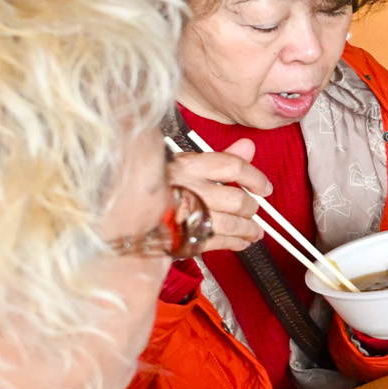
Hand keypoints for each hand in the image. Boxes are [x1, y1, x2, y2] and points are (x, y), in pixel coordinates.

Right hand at [168, 138, 269, 253]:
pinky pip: (219, 241)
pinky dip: (235, 243)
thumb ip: (221, 157)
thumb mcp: (186, 165)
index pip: (233, 167)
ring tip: (254, 232)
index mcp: (187, 166)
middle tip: (253, 211)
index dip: (255, 178)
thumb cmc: (161, 186)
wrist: (123, 212)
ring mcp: (185, 215)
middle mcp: (187, 189)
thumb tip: (249, 146)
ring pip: (231, 223)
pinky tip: (241, 242)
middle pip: (236, 199)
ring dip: (249, 229)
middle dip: (250, 208)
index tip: (264, 188)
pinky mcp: (182, 237)